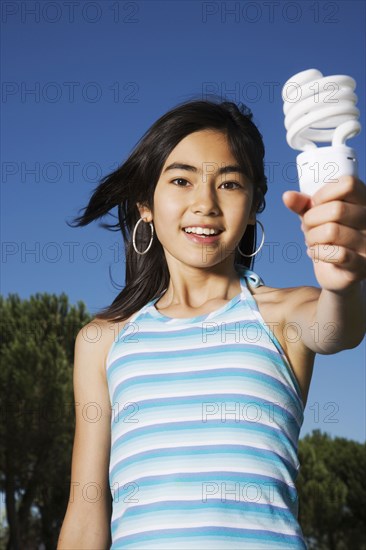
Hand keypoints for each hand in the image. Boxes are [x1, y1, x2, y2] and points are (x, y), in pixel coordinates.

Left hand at [282, 176, 365, 291]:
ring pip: (332, 231)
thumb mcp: (315, 217)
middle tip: (307, 227)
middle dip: (311, 219)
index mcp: (363, 201)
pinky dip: (318, 253)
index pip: (348, 184)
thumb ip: (303, 205)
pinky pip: (337, 254)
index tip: (314, 204)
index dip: (323, 194)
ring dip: (312, 237)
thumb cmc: (328, 239)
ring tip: (312, 241)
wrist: (337, 274)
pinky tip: (314, 253)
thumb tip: (287, 196)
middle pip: (337, 209)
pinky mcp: (362, 265)